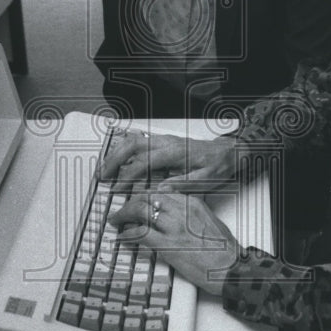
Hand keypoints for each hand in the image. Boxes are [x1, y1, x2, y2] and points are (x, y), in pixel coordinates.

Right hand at [100, 130, 237, 192]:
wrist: (228, 151)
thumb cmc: (218, 165)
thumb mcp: (206, 179)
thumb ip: (184, 184)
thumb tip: (162, 190)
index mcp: (175, 152)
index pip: (144, 162)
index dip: (128, 176)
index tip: (118, 189)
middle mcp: (166, 143)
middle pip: (132, 145)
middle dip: (113, 160)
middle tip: (102, 176)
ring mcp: (163, 141)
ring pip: (132, 141)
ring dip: (116, 154)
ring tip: (104, 170)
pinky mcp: (163, 143)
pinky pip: (138, 142)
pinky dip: (124, 150)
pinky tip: (117, 161)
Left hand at [109, 192, 238, 294]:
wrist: (231, 266)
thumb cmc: (224, 248)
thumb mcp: (208, 219)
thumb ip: (189, 213)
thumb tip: (172, 215)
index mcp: (191, 202)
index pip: (160, 191)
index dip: (143, 195)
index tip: (136, 201)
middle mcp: (181, 210)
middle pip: (147, 197)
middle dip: (130, 202)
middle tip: (122, 210)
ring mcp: (173, 227)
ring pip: (140, 210)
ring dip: (123, 215)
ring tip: (116, 220)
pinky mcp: (168, 245)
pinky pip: (140, 233)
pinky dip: (127, 233)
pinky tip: (122, 236)